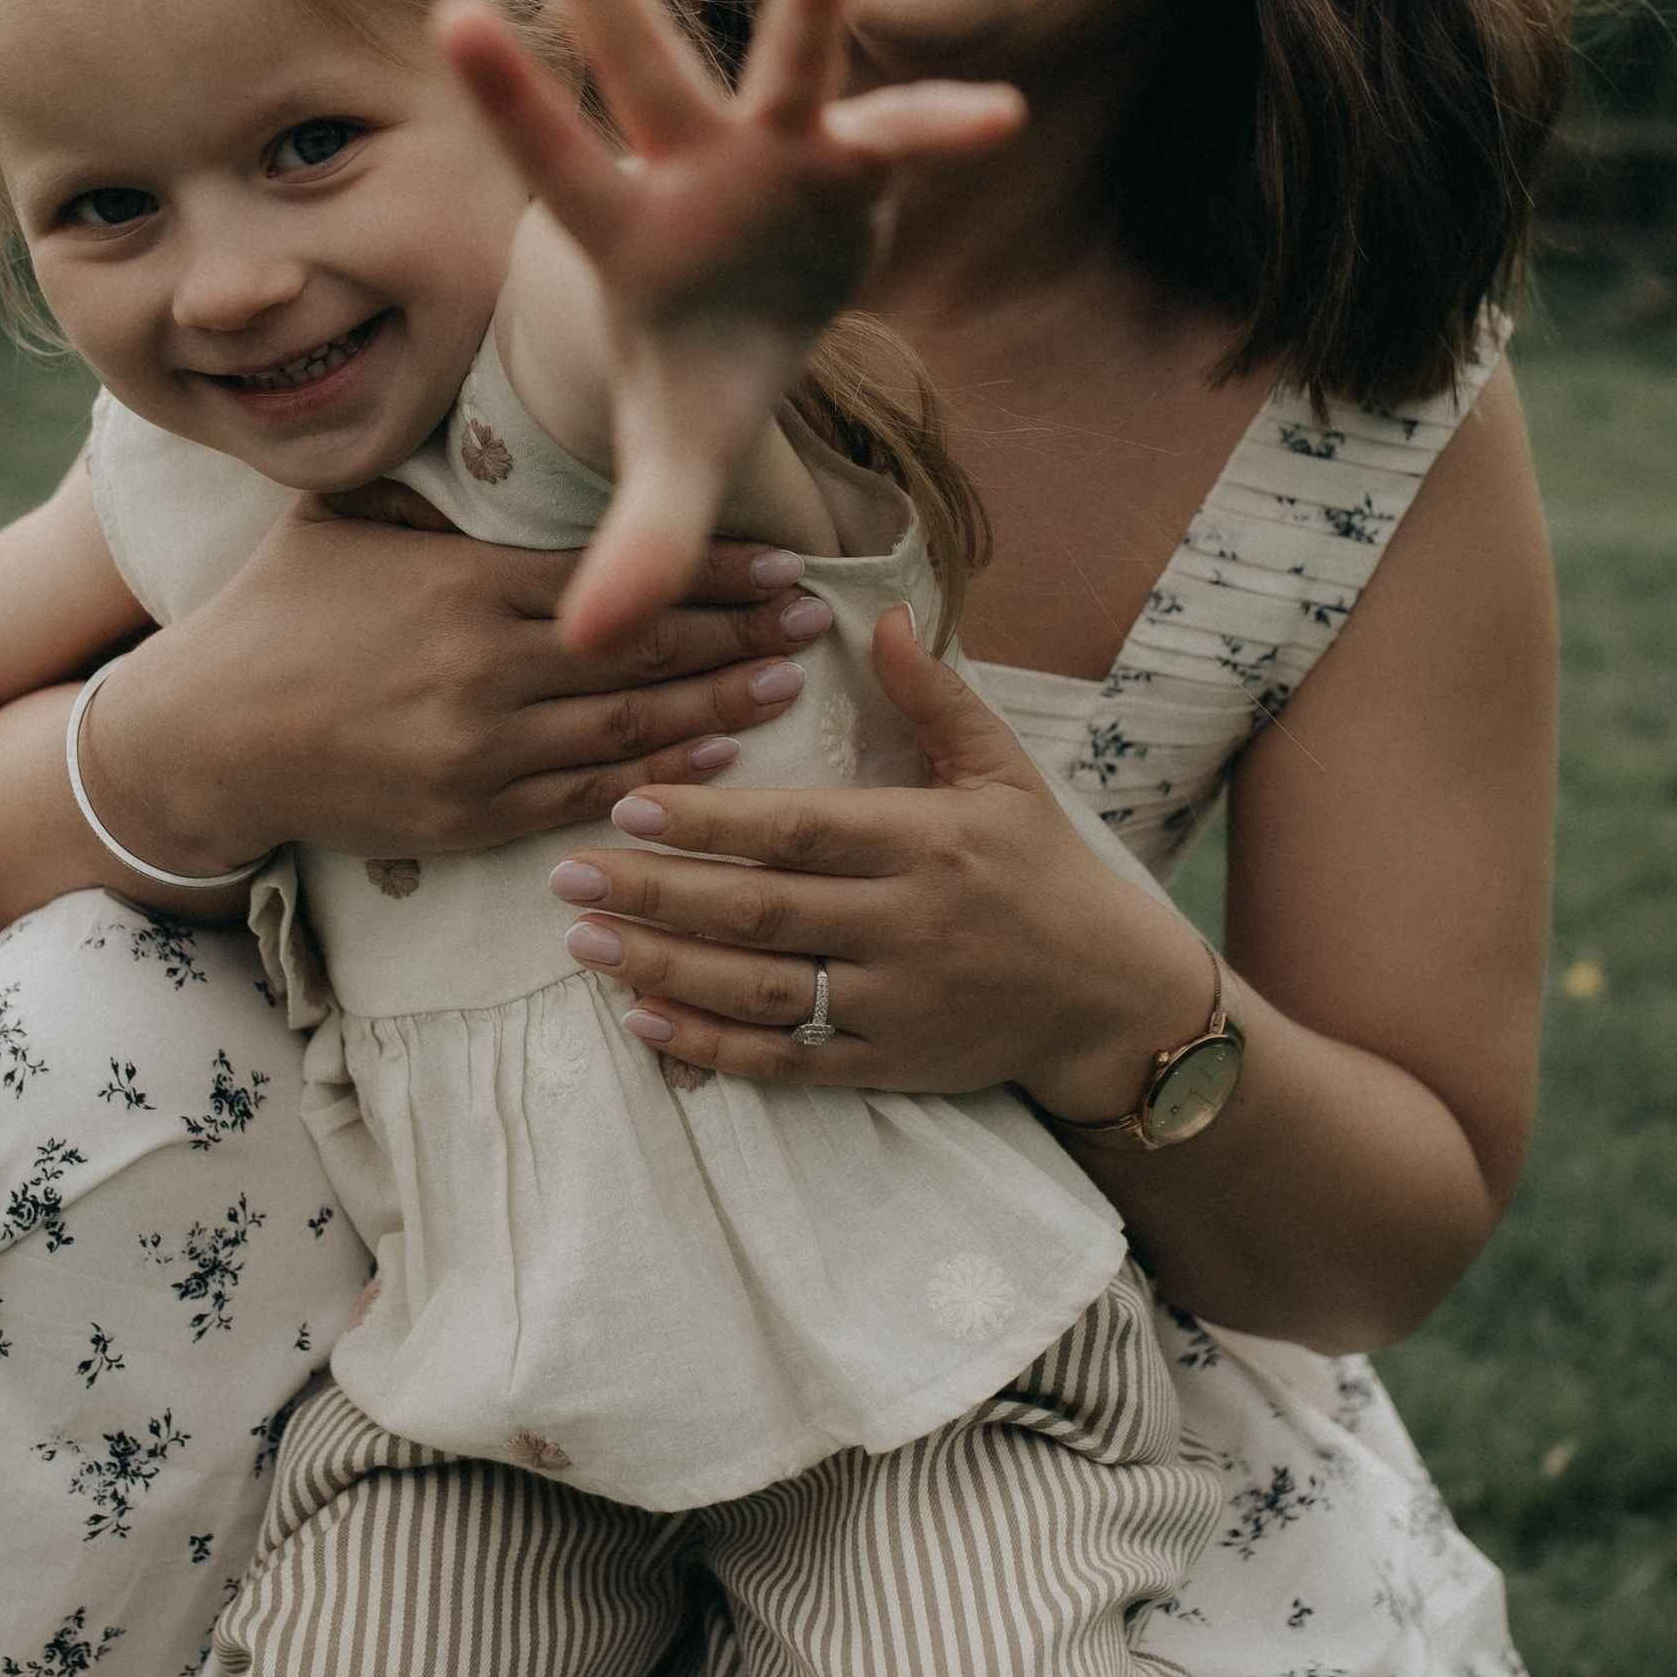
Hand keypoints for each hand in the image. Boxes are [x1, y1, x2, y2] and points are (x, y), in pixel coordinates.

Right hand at [72, 507, 840, 879]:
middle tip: (815, 616)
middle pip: (644, 650)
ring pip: (629, 727)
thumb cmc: (274, 615)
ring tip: (789, 680)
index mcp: (463, 586)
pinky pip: (582, 793)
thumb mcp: (344, 523)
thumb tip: (487, 429)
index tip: (780, 561)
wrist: (203, 738)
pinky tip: (713, 752)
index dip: (709, 571)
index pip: (617, 576)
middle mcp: (481, 670)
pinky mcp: (467, 817)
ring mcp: (478, 752)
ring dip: (721, 703)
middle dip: (741, 633)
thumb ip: (429, 491)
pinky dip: (656, 772)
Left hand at [437, 0, 1020, 650]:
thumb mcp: (675, 458)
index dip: (510, 97)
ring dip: (804, 4)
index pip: (551, 160)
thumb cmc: (699, 365)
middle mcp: (691, 165)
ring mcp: (778, 152)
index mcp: (622, 231)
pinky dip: (941, 125)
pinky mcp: (859, 158)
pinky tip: (999, 115)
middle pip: (642, 66)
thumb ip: (641, 542)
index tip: (454, 12)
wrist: (769, 315)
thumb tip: (587, 648)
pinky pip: (902, 132)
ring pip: (786, 67)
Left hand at [538, 605, 1218, 1119]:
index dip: (711, 820)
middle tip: (567, 878)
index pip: (800, 830)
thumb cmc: (1045, 869)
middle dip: (655, 895)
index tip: (629, 802)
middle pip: (761, 912)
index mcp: (927, 843)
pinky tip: (643, 1021)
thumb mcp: (1005, 771)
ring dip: (663, 970)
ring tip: (583, 947)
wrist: (1109, 995)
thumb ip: (935, 697)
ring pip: (760, 991)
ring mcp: (894, 1002)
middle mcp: (906, 925)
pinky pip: (786, 1059)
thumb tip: (883, 614)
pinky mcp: (888, 1062)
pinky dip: (711, 1046)